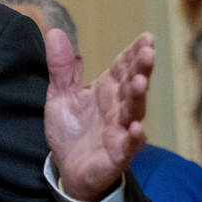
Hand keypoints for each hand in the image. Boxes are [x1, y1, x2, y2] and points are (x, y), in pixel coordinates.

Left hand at [44, 28, 153, 200]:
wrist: (67, 168)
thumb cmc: (71, 130)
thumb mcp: (60, 95)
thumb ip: (61, 68)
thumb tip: (54, 33)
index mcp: (106, 90)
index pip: (123, 68)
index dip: (134, 53)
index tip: (145, 37)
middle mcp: (117, 108)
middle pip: (132, 85)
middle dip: (141, 69)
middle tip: (147, 52)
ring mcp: (119, 130)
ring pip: (133, 111)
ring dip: (138, 97)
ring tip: (140, 82)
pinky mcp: (117, 154)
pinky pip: (128, 145)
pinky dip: (133, 137)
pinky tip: (135, 128)